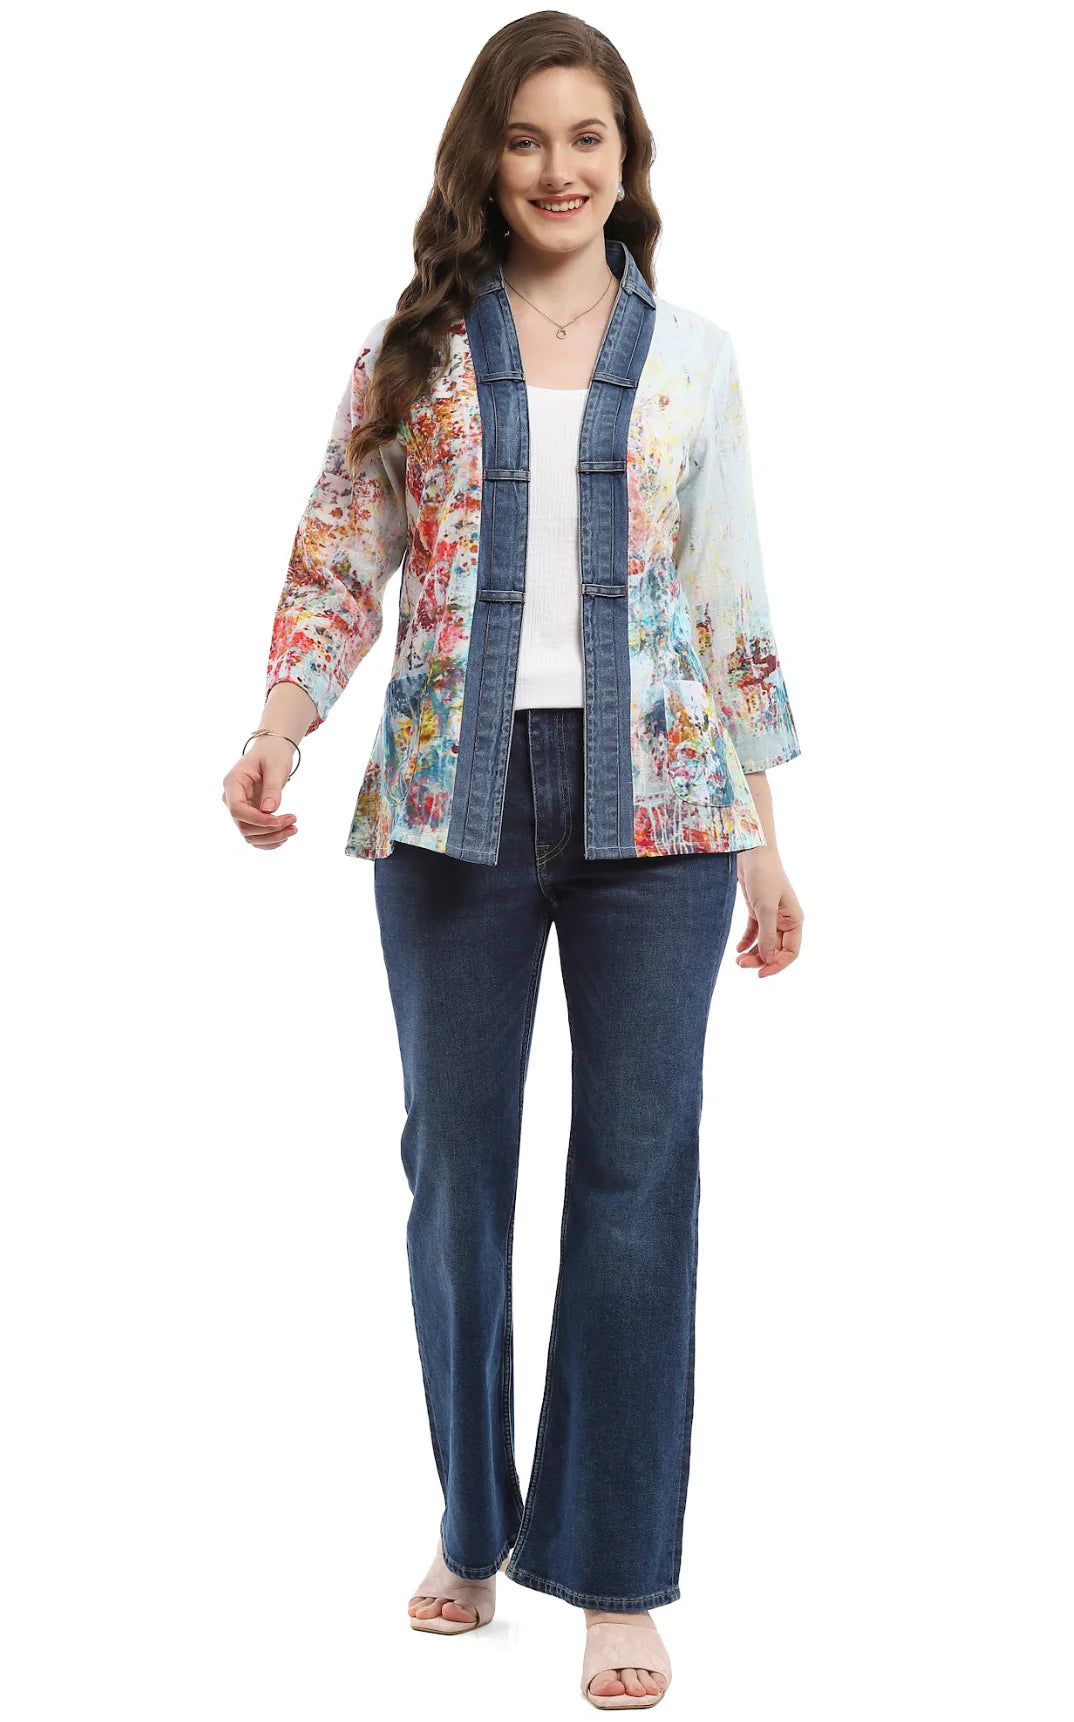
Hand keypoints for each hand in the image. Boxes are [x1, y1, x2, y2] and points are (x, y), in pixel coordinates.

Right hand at [221, 738, 298, 849]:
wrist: (271, 752)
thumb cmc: (272, 754)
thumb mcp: (275, 767)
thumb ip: (272, 788)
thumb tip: (269, 810)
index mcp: (233, 783)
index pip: (237, 810)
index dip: (258, 819)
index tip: (280, 820)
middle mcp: (232, 799)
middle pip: (243, 826)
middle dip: (269, 829)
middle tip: (293, 821)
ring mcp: (240, 809)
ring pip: (249, 835)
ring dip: (272, 837)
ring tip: (294, 829)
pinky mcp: (249, 816)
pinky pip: (255, 835)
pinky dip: (270, 840)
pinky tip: (285, 835)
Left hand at [733, 847, 802, 977]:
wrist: (751, 852)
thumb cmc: (764, 876)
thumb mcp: (766, 908)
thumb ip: (767, 935)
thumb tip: (768, 959)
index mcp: (795, 920)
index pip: (791, 952)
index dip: (777, 965)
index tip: (761, 974)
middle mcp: (785, 920)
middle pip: (775, 950)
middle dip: (761, 960)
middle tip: (741, 965)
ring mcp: (771, 916)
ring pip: (764, 943)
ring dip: (753, 953)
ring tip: (738, 960)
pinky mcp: (757, 910)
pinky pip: (754, 932)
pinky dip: (747, 942)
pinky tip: (738, 949)